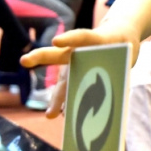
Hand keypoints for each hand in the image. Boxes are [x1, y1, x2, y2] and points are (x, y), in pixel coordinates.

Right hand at [21, 25, 141, 118]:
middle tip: (25, 61)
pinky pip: (68, 87)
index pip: (82, 36)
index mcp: (96, 39)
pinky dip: (64, 101)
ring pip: (64, 80)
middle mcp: (80, 50)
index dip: (70, 38)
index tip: (56, 42)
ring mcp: (75, 62)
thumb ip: (119, 70)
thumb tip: (113, 101)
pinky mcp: (75, 73)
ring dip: (58, 98)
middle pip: (60, 55)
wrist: (119, 36)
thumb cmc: (121, 44)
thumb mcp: (125, 51)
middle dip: (41, 57)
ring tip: (51, 114)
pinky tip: (59, 114)